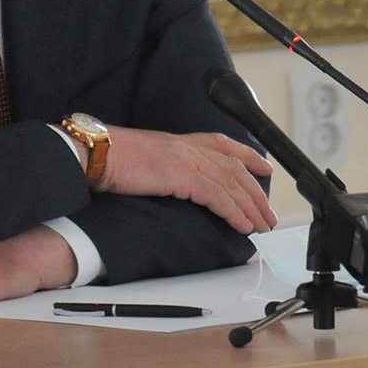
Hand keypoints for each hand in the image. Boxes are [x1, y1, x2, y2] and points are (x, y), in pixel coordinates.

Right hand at [97, 126, 276, 233]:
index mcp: (181, 142)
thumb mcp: (147, 159)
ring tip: (261, 225)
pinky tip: (243, 225)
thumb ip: (166, 167)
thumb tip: (173, 183)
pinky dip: (235, 213)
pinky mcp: (184, 175)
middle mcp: (190, 147)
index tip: (264, 166)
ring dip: (251, 207)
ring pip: (232, 184)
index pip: (224, 144)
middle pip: (235, 169)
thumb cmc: (113, 158)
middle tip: (268, 214)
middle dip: (256, 193)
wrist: (98, 154)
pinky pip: (219, 197)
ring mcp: (188, 160)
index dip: (248, 154)